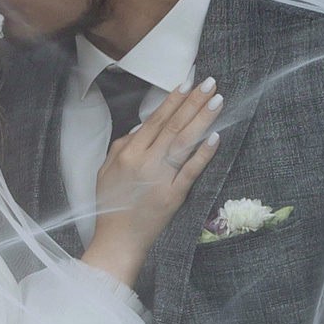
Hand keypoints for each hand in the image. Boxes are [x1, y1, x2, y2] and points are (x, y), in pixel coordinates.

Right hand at [83, 79, 223, 290]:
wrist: (117, 240)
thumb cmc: (111, 206)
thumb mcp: (106, 170)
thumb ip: (121, 146)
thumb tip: (141, 127)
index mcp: (128, 153)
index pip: (155, 120)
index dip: (173, 100)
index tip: (188, 82)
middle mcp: (145, 162)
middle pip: (173, 125)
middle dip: (193, 102)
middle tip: (210, 82)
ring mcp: (160, 179)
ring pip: (184, 142)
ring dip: (202, 119)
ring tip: (217, 100)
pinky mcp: (174, 196)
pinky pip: (191, 171)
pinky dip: (203, 154)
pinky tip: (215, 137)